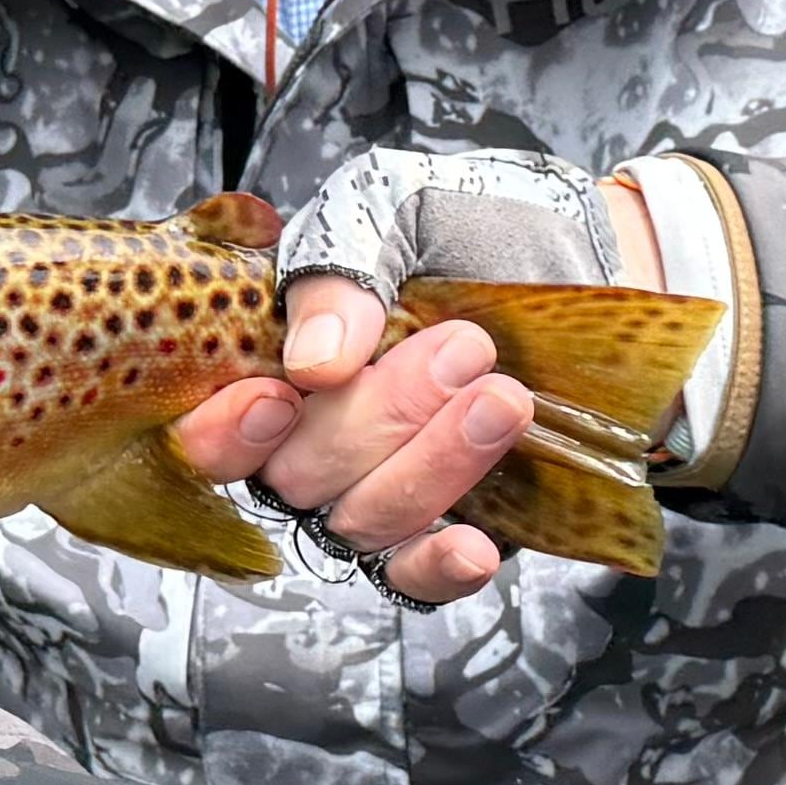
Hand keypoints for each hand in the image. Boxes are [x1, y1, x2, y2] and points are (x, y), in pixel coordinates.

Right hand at [178, 150, 665, 607]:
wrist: (580, 248)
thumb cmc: (466, 222)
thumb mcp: (389, 208)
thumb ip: (337, 269)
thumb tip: (314, 361)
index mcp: (261, 353)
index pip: (204, 426)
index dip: (222, 433)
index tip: (279, 397)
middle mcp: (303, 431)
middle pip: (294, 475)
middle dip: (373, 420)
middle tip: (460, 352)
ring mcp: (370, 483)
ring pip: (362, 519)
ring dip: (430, 466)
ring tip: (502, 400)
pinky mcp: (441, 523)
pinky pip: (413, 576)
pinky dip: (439, 566)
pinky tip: (476, 545)